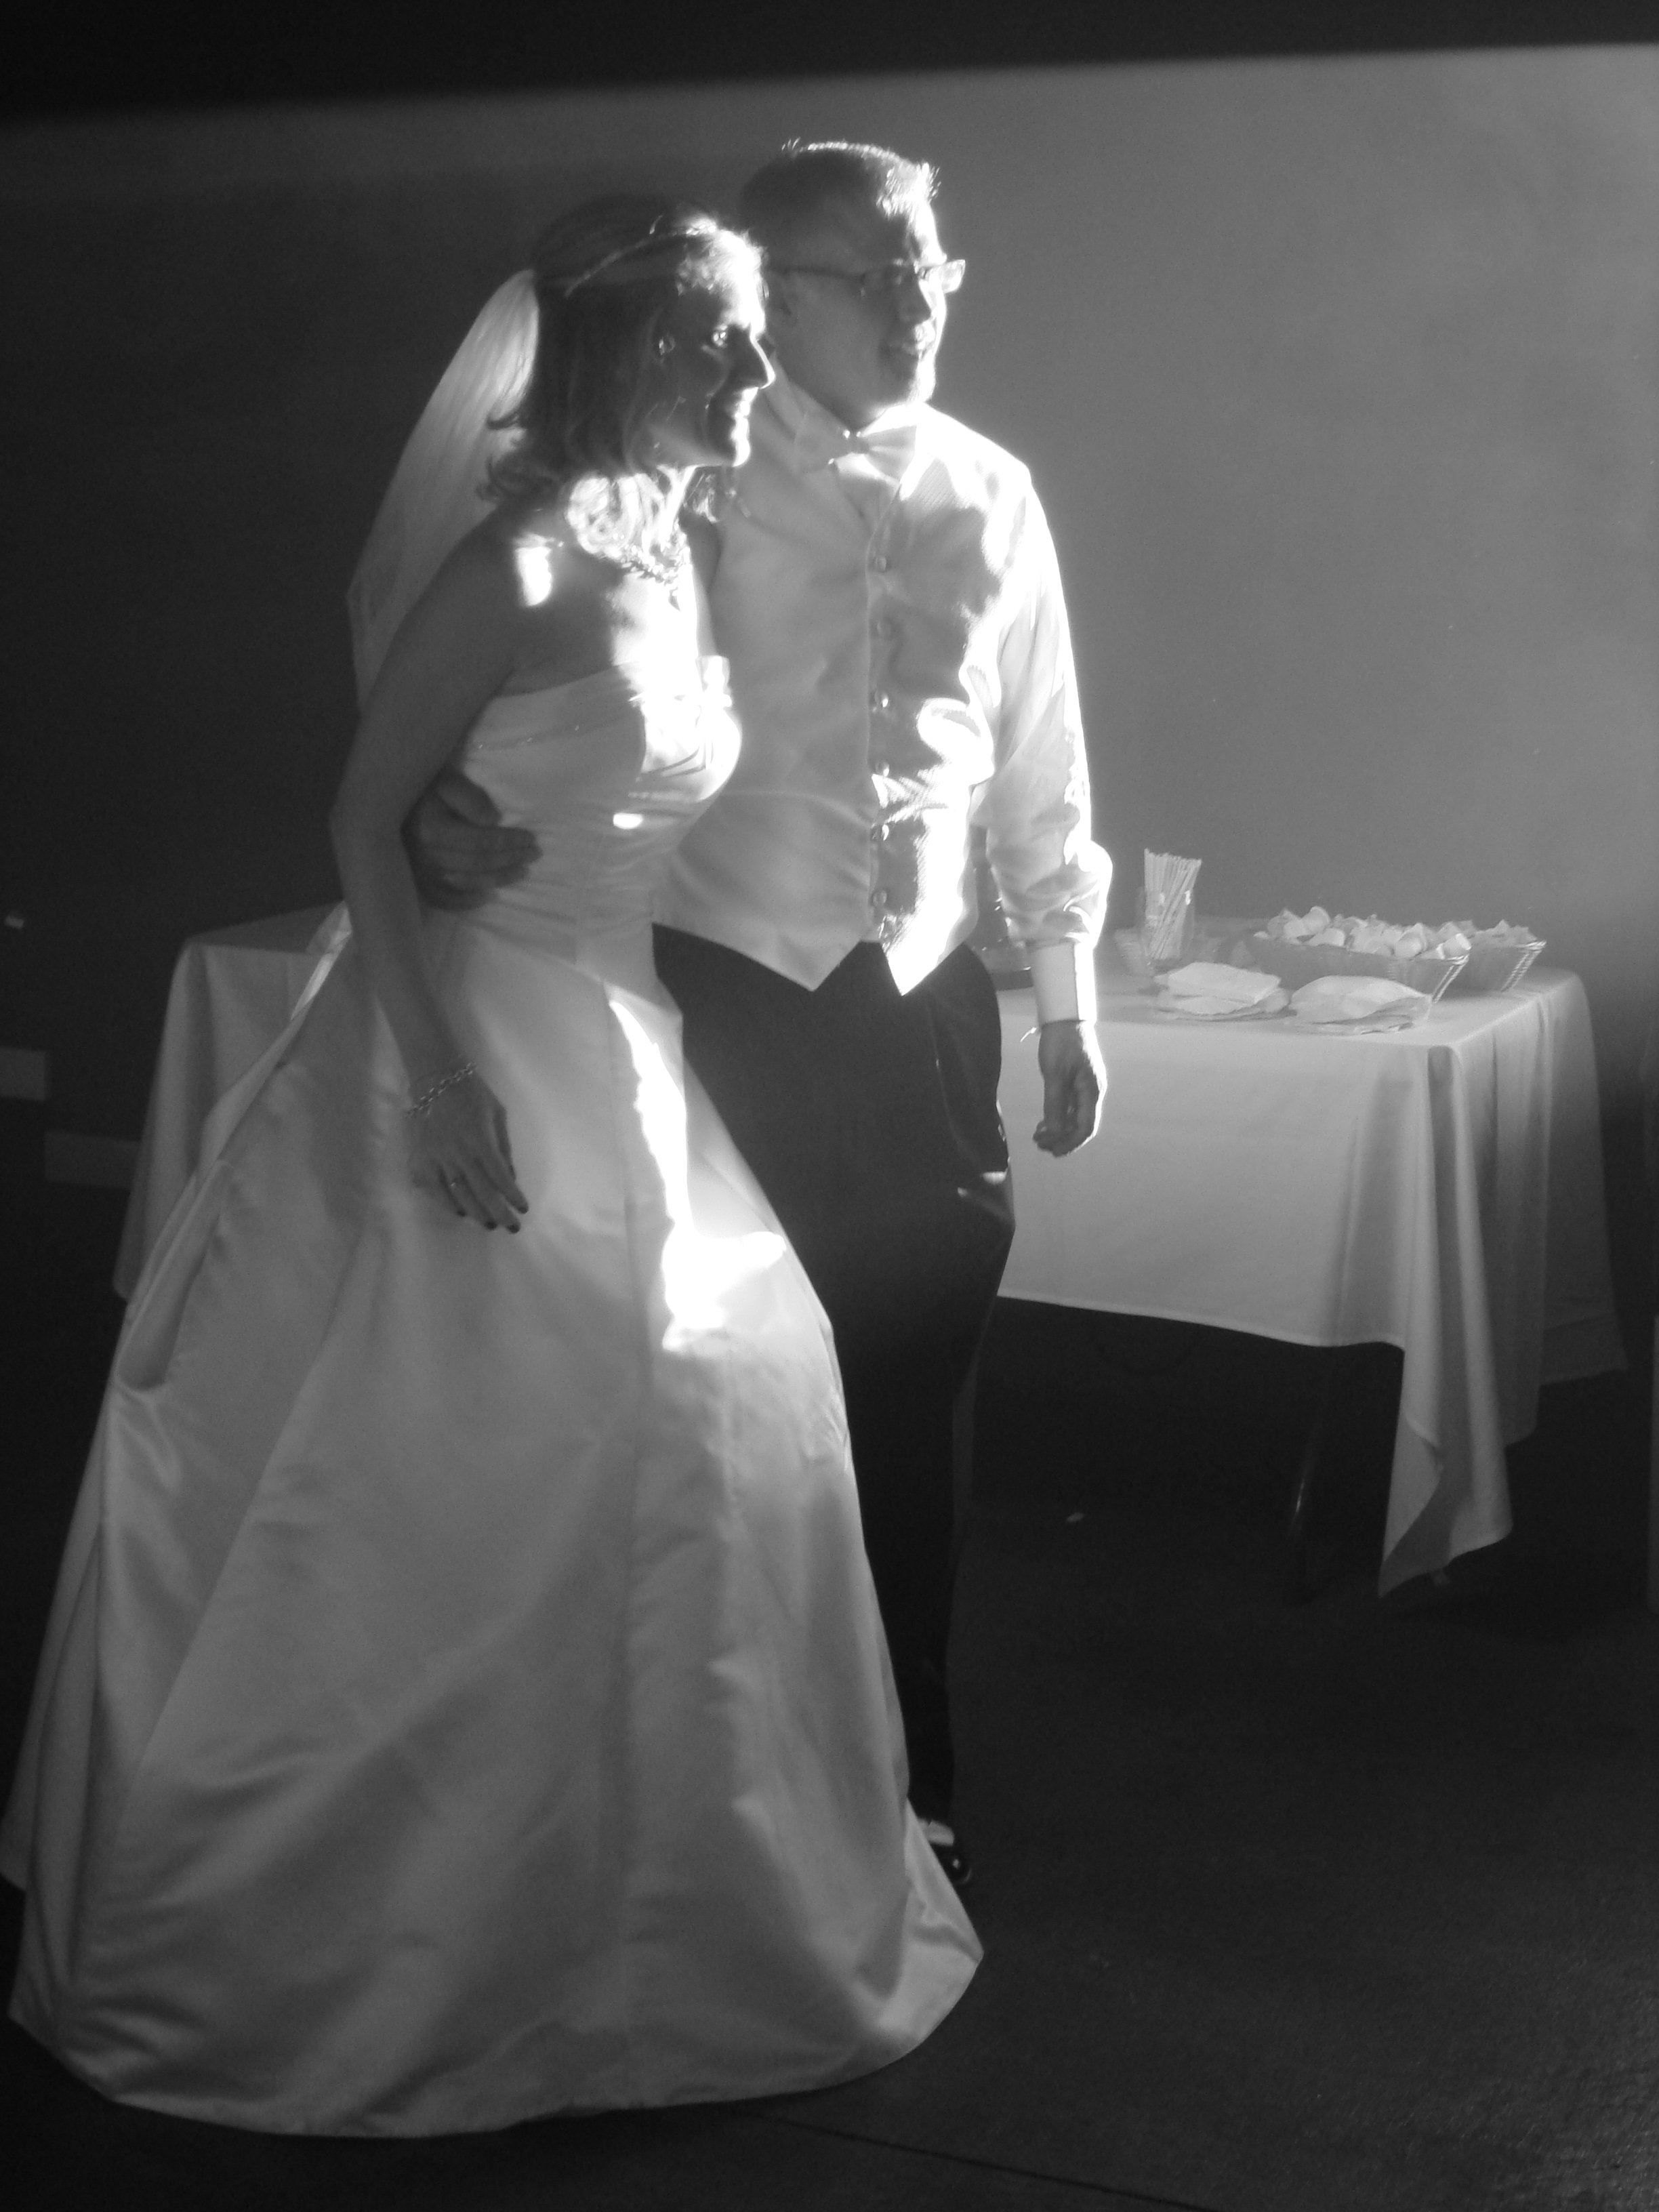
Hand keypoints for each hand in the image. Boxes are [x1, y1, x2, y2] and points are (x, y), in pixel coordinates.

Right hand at [404, 766, 538, 909]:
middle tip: (534, 854)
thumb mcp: (446, 781)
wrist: (388, 801)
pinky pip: (443, 899)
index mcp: (431, 829)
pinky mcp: (416, 882)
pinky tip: (487, 896)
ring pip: (466, 882)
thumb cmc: (423, 787)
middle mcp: (425, 855)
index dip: (508, 841)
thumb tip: (493, 820)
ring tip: (521, 872)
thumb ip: (469, 797)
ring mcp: (420, 872)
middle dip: (509, 859)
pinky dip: (467, 901)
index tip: (531, 838)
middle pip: (477, 863)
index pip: (480, 840)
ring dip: (497, 879)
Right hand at [407, 1071, 528, 1230]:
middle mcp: (459, 1154)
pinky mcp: (420, 1157)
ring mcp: (437, 1158)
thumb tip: (510, 1176)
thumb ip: (503, 1146)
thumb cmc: (472, 1093)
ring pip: (457, 1194)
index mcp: (481, 1141)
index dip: (513, 1196)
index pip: (500, 1177)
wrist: (435, 1078)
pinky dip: (445, 1202)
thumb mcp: (497, 1114)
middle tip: (511, 1227)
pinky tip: (458, 1210)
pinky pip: (431, 1187)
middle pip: (481, 1192)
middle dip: (498, 1213)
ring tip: (489, 1222)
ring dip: (475, 1212)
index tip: (523, 1209)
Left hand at [1034, 1020, 1105, 1155]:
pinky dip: (1058, 1117)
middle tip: (1040, 1144)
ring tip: (1039, 1135)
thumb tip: (1055, 1134)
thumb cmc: (1061, 1044)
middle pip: (1081, 1126)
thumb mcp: (1055, 1075)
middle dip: (1062, 1139)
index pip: (1086, 1128)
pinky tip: (1044, 1121)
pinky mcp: (1077, 1082)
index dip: (1071, 1143)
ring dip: (1059, 1129)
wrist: (1064, 1017)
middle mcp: (1092, 1093)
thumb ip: (1055, 1105)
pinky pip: (1070, 1106)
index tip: (1052, 1151)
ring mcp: (1085, 1087)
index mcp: (1092, 1092)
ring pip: (1075, 1117)